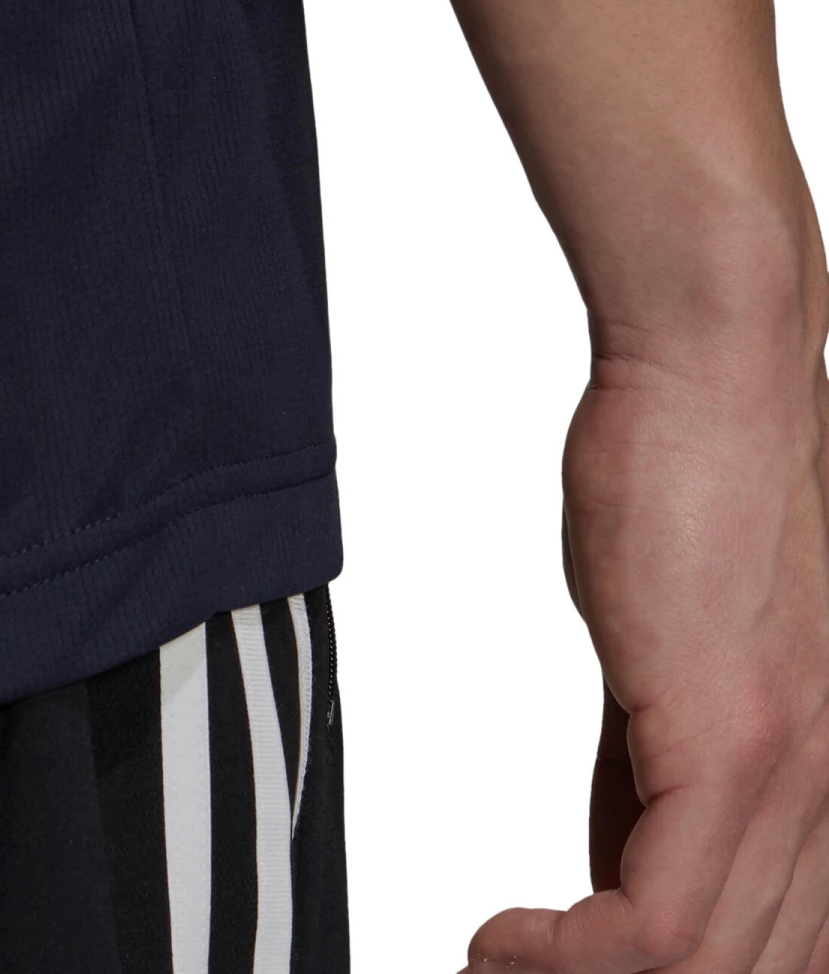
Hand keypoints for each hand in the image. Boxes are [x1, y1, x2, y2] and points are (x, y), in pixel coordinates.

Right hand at [464, 312, 828, 973]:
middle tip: (518, 972)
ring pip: (714, 970)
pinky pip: (663, 927)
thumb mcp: (673, 664)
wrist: (714, 379)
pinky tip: (502, 941)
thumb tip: (610, 870)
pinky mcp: (735, 741)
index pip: (781, 950)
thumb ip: (649, 778)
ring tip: (496, 964)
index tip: (555, 966)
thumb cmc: (693, 489)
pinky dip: (568, 959)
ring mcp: (802, 774)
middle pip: (756, 973)